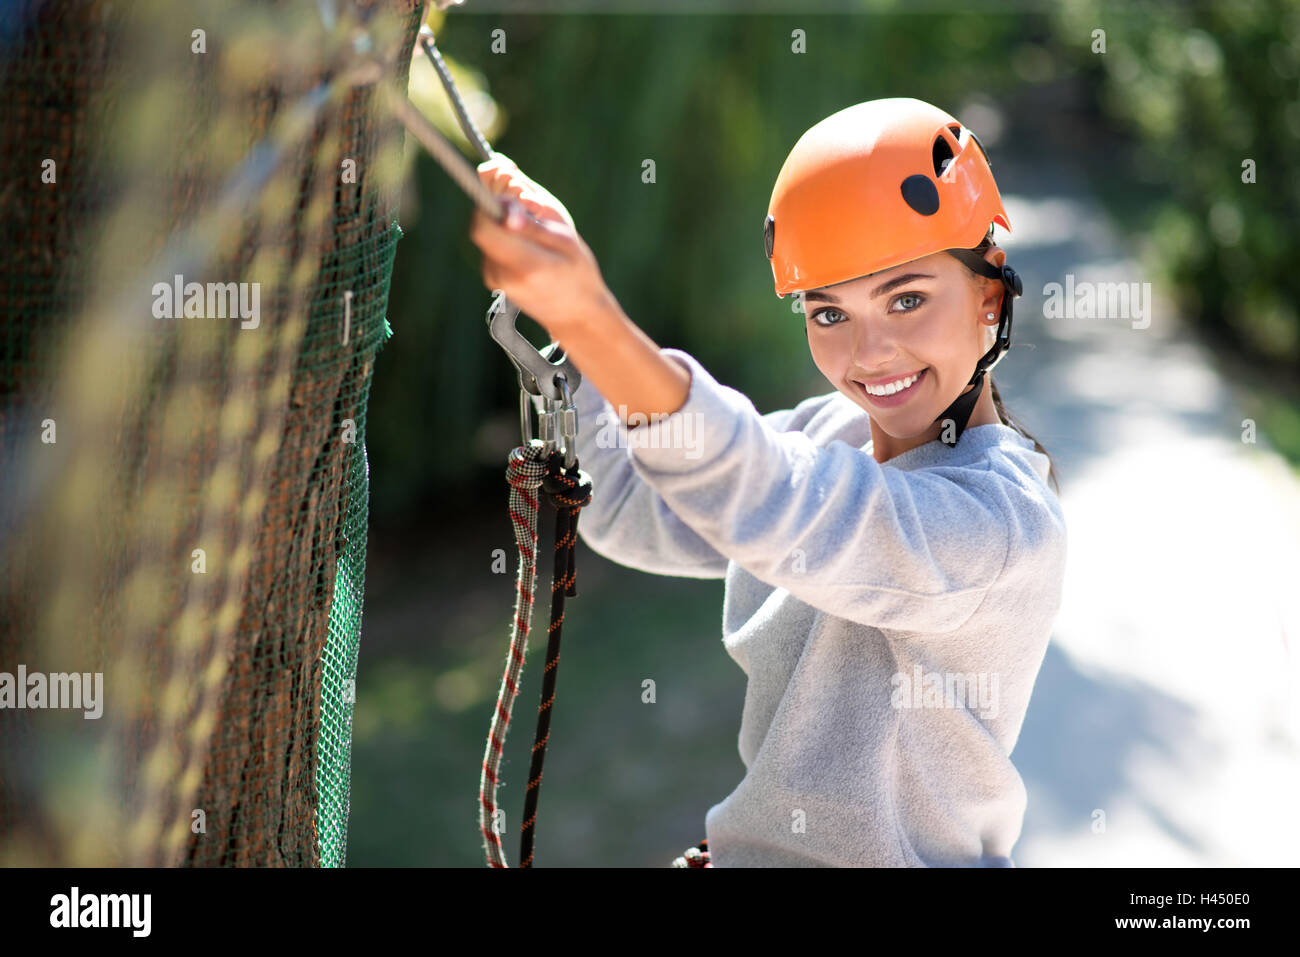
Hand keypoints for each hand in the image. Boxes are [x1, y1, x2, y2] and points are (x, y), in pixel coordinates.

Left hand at [470, 156, 615, 339]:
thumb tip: (502, 204)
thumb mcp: (565, 240)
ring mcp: (493, 279)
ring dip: (502, 216)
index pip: (485, 226)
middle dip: (497, 202)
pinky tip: (526, 235)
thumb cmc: (578, 271)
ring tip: (532, 219)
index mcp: (526, 266)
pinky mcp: (490, 277)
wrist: (575, 314)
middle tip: (524, 197)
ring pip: (485, 231)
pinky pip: (490, 242)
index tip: (510, 186)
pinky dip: (504, 230)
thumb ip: (533, 220)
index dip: (490, 199)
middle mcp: (502, 276)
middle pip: (482, 225)